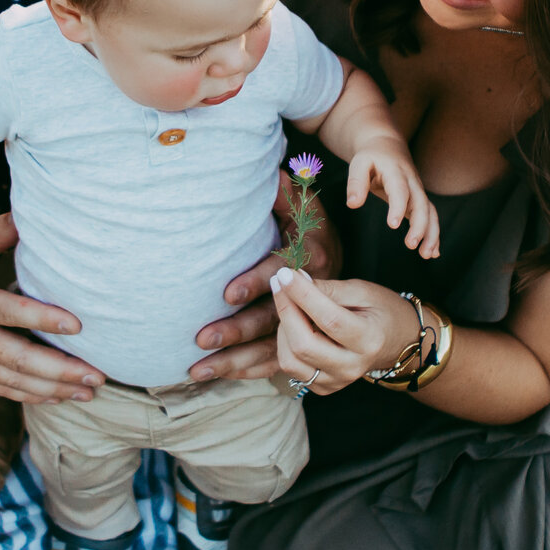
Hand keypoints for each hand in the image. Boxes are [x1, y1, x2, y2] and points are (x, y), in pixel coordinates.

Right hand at [0, 214, 103, 403]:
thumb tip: (29, 214)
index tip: (78, 325)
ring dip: (52, 390)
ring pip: (12, 380)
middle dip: (59, 371)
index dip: (43, 319)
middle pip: (17, 359)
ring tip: (88, 391)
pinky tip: (56, 398)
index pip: (9, 313)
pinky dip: (28, 396)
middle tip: (97, 376)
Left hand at [189, 171, 343, 380]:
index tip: (227, 293)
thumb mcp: (311, 214)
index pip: (279, 275)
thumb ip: (288, 197)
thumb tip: (272, 172)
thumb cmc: (318, 240)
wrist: (353, 286)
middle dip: (235, 332)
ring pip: (267, 350)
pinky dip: (244, 372)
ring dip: (231, 362)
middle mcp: (308, 302)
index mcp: (308, 264)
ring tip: (195, 370)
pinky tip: (216, 377)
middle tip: (201, 338)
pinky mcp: (300, 348)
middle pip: (270, 320)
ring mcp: (305, 330)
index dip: (254, 283)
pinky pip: (271, 364)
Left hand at [263, 269, 418, 395]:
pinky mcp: (323, 387)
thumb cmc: (381, 311)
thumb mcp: (362, 292)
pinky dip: (285, 343)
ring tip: (291, 305)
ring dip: (283, 327)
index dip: (302, 295)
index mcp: (369, 340)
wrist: (395, 343)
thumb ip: (330, 289)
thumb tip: (295, 280)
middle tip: (280, 283)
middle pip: (304, 344)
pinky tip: (295, 326)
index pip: (329, 319)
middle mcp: (353, 367)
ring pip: (290, 360)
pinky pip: (291, 368)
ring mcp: (337, 381)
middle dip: (286, 310)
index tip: (285, 273)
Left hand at [345, 139, 438, 258]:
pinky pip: (430, 216)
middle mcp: (411, 182)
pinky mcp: (419, 200)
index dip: (398, 206)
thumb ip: (355, 182)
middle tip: (411, 244)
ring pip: (430, 212)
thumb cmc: (371, 156)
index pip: (399, 189)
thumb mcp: (359, 163)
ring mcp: (418, 191)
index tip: (393, 224)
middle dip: (420, 225)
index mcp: (395, 171)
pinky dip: (434, 234)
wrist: (388, 145)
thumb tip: (353, 204)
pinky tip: (433, 252)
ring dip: (431, 233)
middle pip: (421, 203)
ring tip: (427, 255)